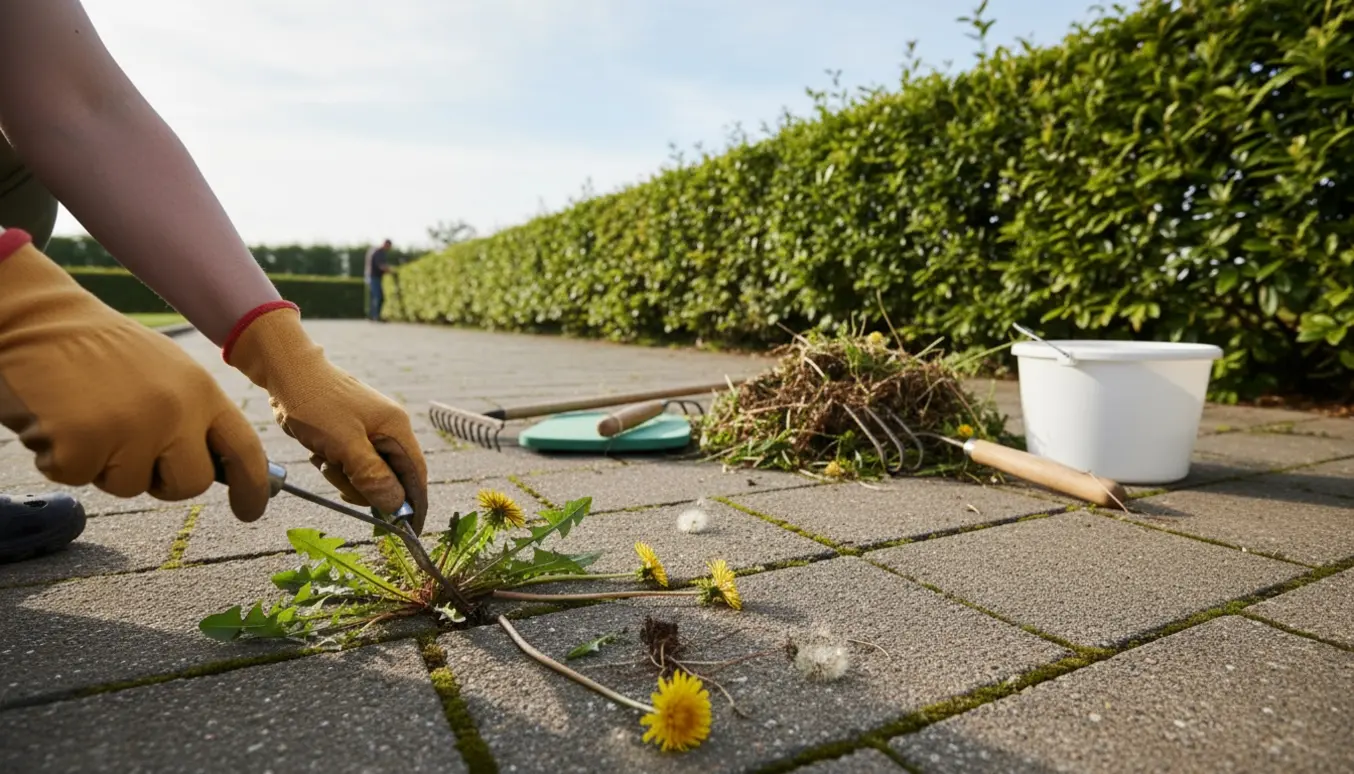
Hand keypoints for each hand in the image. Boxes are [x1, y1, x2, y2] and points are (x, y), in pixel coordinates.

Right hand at [0, 232, 270, 520]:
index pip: (244, 449)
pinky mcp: (81, 446)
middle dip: (163, 480)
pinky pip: (79, 478)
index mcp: (200, 390)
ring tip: (86, 416)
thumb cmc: (97, 351)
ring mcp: (129, 430)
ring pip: (129, 487)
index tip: (250, 511)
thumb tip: (220, 467)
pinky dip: (62, 459)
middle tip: (129, 450)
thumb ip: (194, 415)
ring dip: (104, 465)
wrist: (32, 320)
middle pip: (190, 484)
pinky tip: (57, 419)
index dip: (252, 487)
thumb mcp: (165, 372)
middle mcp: (174, 412)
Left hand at [224, 303, 427, 532]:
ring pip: (367, 474)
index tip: (409, 531)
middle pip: (390, 478)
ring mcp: (369, 432)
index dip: (414, 504)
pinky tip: (320, 452)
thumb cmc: (316, 404)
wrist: (287, 373)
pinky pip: (351, 463)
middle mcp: (388, 430)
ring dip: (344, 476)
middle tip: (337, 475)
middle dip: (363, 486)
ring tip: (324, 458)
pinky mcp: (350, 434)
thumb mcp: (344, 445)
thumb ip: (373, 476)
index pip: (416, 475)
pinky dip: (335, 466)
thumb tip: (397, 505)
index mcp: (396, 429)